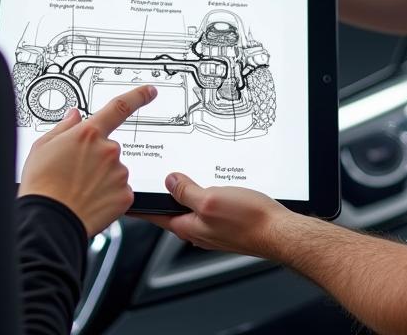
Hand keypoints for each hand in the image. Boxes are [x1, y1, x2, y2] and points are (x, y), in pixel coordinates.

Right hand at [19, 84, 156, 236]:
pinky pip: (120, 190)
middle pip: (109, 148)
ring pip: (114, 170)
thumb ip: (63, 127)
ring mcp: (119, 173)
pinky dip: (108, 195)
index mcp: (89, 134)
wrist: (48, 224)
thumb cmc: (41, 186)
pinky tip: (91, 201)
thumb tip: (74, 115)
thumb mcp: (42, 147)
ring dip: (102, 177)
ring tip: (79, 190)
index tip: (150, 91)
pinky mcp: (125, 195)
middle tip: (75, 173)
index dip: (138, 96)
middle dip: (97, 158)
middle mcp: (108, 150)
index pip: (119, 107)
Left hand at [135, 172, 293, 258]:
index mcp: (188, 226)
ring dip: (183, 192)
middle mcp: (197, 230)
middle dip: (161, 194)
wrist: (278, 232)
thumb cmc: (249, 221)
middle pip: (171, 210)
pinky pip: (206, 206)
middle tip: (152, 175)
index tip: (127, 196)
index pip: (154, 215)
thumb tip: (170, 181)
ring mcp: (212, 228)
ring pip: (189, 207)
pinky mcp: (226, 222)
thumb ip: (186, 192)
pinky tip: (208, 182)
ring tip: (178, 174)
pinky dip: (201, 193)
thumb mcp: (210, 199)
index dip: (140, 204)